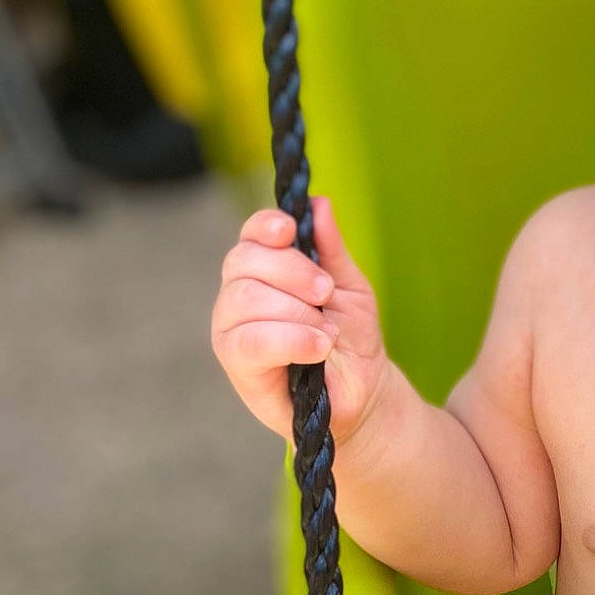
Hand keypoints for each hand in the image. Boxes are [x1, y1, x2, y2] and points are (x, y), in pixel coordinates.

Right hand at [211, 196, 393, 446]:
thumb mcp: (349, 287)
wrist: (363, 392)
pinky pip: (250, 341)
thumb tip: (319, 203)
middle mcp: (239, 295)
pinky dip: (290, 338)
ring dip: (296, 311)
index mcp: (264, 270)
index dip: (266, 225)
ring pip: (246, 298)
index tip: (291, 230)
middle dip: (293, 272)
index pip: (251, 235)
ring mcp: (232, 330)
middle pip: (245, 261)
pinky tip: (318, 347)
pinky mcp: (237, 366)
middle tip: (327, 295)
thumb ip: (332, 249)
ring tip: (328, 333)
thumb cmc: (352, 338)